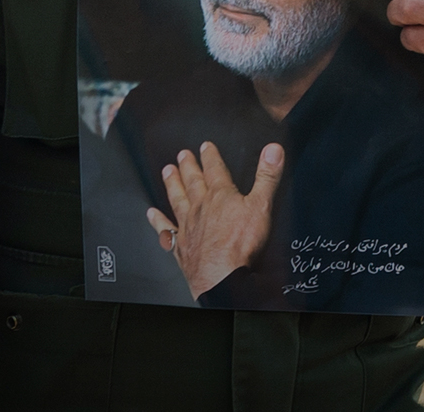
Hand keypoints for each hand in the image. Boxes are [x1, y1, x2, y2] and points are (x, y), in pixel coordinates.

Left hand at [144, 141, 283, 297]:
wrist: (222, 276)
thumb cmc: (242, 245)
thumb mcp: (262, 206)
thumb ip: (267, 177)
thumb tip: (273, 149)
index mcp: (221, 196)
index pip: (215, 170)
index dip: (210, 156)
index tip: (205, 146)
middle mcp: (201, 208)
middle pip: (193, 182)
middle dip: (188, 166)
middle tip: (182, 155)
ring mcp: (188, 226)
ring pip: (177, 199)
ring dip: (172, 184)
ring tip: (167, 172)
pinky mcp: (181, 246)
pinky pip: (166, 229)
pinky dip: (157, 221)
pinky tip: (151, 214)